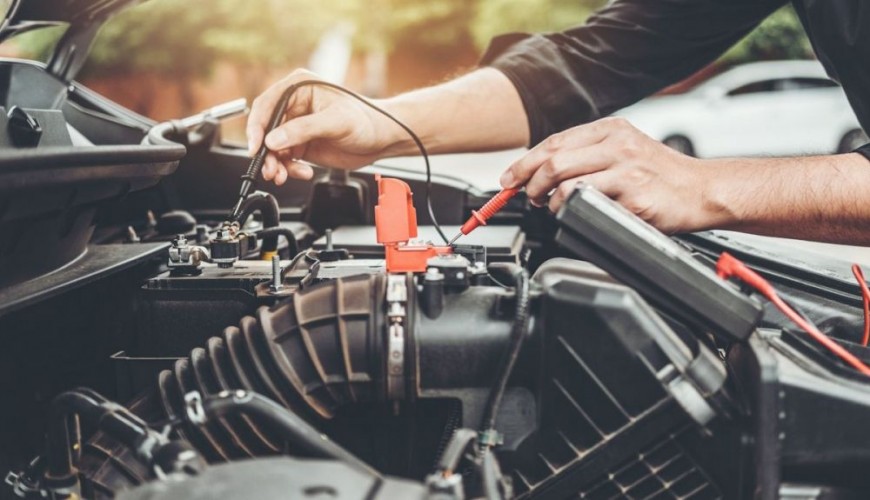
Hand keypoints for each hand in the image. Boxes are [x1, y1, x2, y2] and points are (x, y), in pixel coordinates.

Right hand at [246, 69, 403, 184]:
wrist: (382, 138)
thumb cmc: (366, 120)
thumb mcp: (335, 122)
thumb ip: (303, 129)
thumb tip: (274, 139)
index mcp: (299, 88)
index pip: (266, 105)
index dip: (257, 127)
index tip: (257, 146)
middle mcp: (294, 105)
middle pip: (266, 130)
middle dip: (267, 152)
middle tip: (271, 169)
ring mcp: (296, 126)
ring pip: (273, 147)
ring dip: (276, 164)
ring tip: (283, 175)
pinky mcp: (302, 144)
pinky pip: (285, 158)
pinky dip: (288, 169)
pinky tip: (302, 172)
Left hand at [499, 117, 715, 233]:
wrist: (703, 191)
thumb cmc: (662, 177)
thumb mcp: (626, 151)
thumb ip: (589, 156)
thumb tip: (544, 171)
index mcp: (612, 129)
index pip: (555, 142)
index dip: (525, 162)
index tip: (510, 178)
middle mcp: (617, 144)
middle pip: (553, 160)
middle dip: (530, 182)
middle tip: (528, 197)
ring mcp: (625, 169)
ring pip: (565, 180)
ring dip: (549, 199)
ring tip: (552, 207)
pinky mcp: (633, 194)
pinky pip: (587, 202)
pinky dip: (572, 210)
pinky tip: (575, 213)